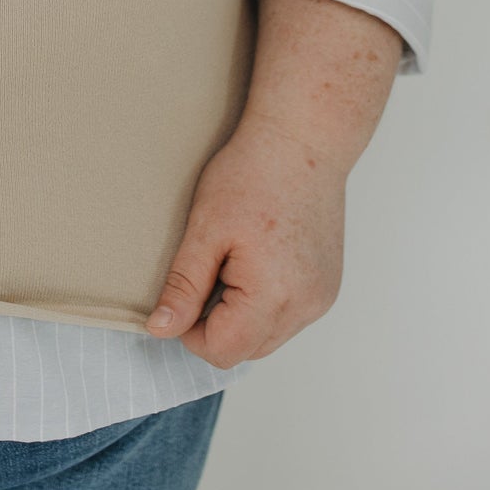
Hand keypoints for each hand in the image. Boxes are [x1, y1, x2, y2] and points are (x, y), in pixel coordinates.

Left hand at [143, 111, 346, 366]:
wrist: (302, 139)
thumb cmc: (251, 174)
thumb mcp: (205, 230)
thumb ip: (183, 287)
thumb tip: (160, 330)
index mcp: (273, 296)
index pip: (222, 351)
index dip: (190, 330)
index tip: (183, 290)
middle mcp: (306, 306)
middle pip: (247, 350)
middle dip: (217, 322)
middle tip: (208, 267)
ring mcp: (322, 298)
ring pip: (268, 336)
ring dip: (242, 315)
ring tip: (234, 259)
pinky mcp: (328, 286)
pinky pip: (289, 315)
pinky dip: (266, 302)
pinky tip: (258, 260)